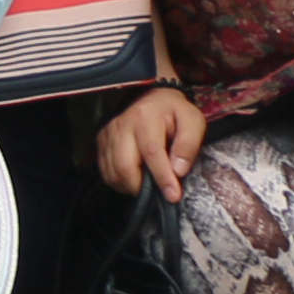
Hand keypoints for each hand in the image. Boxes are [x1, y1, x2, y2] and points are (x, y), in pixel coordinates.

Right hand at [96, 85, 204, 202]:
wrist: (152, 98)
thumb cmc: (174, 112)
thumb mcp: (192, 121)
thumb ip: (188, 144)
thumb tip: (178, 171)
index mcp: (145, 117)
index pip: (151, 152)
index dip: (162, 177)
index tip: (173, 195)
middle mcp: (121, 124)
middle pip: (124, 166)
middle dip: (142, 187)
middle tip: (160, 192)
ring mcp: (108, 134)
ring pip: (113, 173)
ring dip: (132, 186)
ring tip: (149, 183)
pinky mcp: (101, 142)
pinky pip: (106, 172)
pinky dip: (121, 182)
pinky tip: (135, 178)